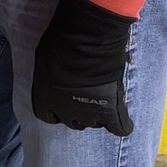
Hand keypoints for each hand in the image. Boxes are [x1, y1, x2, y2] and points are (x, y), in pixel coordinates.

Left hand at [32, 0, 136, 136]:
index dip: (57, 108)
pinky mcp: (111, 111)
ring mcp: (88, 113)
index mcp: (44, 99)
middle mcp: (64, 111)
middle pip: (72, 121)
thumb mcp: (46, 59)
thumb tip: (57, 74)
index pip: (48, 115)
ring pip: (94, 123)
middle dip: (77, 110)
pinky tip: (122, 119)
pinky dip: (122, 125)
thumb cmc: (60, 39)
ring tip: (102, 99)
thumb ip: (51, 74)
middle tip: (85, 95)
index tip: (64, 99)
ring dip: (97, 114)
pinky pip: (120, 128)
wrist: (85, 38)